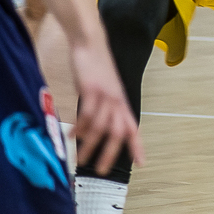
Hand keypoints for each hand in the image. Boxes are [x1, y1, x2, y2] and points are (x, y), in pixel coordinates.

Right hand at [71, 39, 143, 175]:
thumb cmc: (96, 70)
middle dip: (111, 153)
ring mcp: (106, 95)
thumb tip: (92, 132)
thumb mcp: (103, 92)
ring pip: (102, 127)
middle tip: (100, 170)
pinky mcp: (92, 89)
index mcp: (122, 103)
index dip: (138, 146)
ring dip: (91, 145)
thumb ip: (102, 110)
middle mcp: (117, 101)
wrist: (90, 44)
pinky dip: (80, 127)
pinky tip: (73, 136)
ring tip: (81, 159)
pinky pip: (87, 113)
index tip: (141, 163)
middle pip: (119, 132)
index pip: (133, 128)